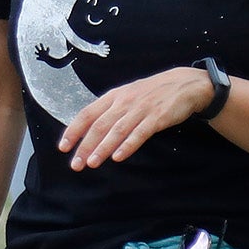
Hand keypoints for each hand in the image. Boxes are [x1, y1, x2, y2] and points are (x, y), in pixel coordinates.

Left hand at [58, 66, 212, 168]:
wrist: (185, 84)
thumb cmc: (153, 93)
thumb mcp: (128, 95)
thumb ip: (111, 110)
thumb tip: (91, 130)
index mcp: (114, 97)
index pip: (87, 114)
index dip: (74, 130)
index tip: (63, 147)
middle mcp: (124, 102)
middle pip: (99, 125)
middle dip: (85, 146)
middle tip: (76, 164)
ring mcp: (141, 109)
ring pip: (117, 130)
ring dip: (103, 148)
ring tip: (92, 163)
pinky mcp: (157, 117)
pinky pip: (139, 133)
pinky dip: (128, 145)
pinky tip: (118, 157)